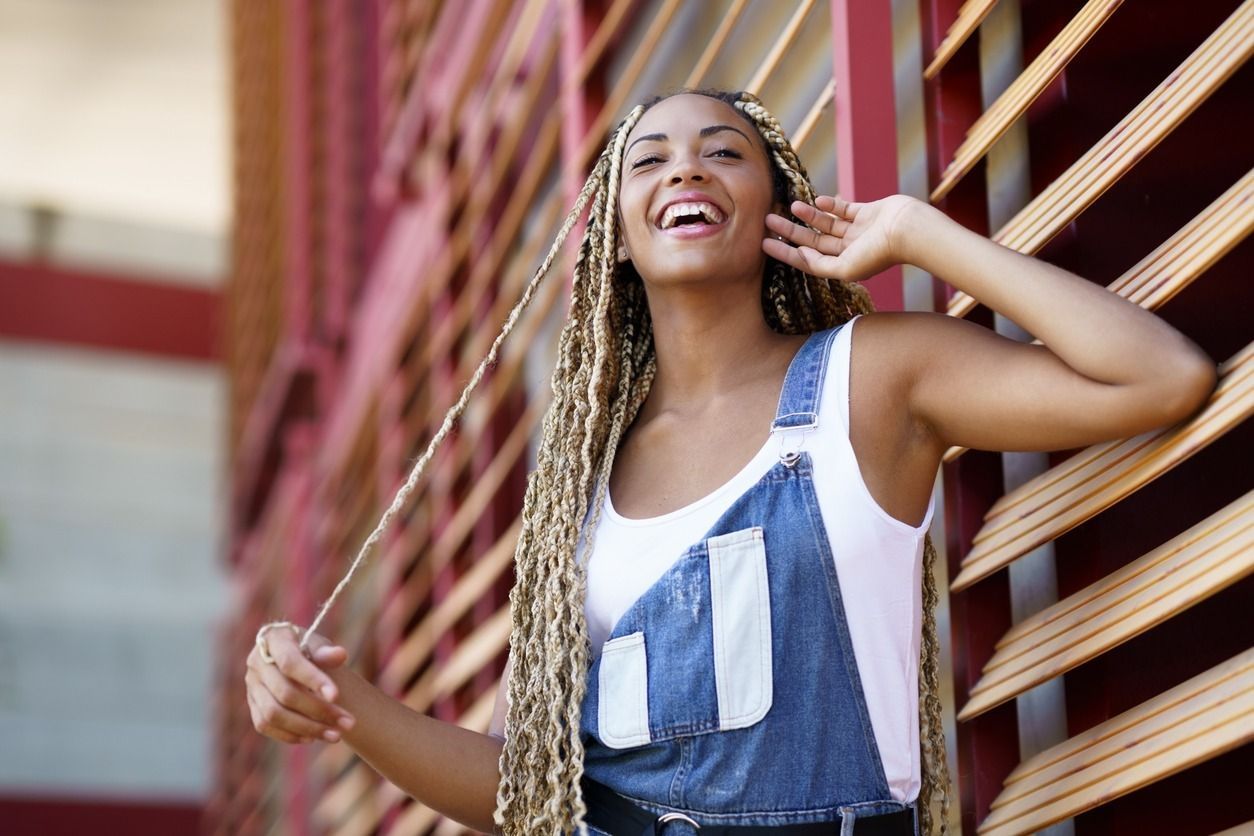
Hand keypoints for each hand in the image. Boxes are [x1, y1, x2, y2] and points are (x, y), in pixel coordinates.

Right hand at [245, 626, 355, 744]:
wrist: (295, 659)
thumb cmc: (310, 649)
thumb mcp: (319, 644)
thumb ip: (326, 652)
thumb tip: (340, 654)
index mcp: (273, 640)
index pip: (290, 663)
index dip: (313, 679)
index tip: (336, 695)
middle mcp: (256, 663)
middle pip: (285, 693)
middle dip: (319, 711)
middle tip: (348, 722)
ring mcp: (252, 686)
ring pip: (274, 714)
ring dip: (307, 728)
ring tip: (336, 735)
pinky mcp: (252, 706)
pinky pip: (265, 726)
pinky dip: (290, 734)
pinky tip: (314, 738)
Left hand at [763, 194, 918, 282]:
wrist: (910, 230)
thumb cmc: (880, 253)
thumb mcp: (846, 268)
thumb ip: (820, 265)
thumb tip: (799, 256)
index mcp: (843, 266)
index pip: (807, 260)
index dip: (785, 253)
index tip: (764, 244)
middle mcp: (849, 249)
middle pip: (813, 240)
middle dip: (790, 231)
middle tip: (768, 220)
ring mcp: (858, 231)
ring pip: (826, 223)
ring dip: (808, 215)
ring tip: (790, 206)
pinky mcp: (867, 212)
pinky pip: (843, 209)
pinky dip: (830, 204)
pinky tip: (816, 200)